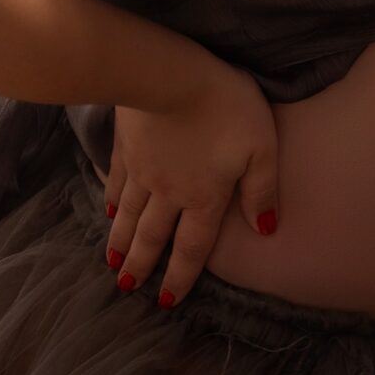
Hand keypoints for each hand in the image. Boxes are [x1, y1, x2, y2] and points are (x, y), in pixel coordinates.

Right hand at [102, 61, 280, 308]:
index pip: (192, 247)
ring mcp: (142, 170)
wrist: (168, 73)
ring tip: (113, 264)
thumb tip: (265, 229)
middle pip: (154, 236)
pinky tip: (109, 212)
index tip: (166, 301)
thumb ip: (262, 190)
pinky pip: (117, 181)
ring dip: (122, 242)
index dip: (181, 276)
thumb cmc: (224, 105)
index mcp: (204, 196)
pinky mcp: (126, 146)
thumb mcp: (260, 146)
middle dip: (143, 265)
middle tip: (128, 288)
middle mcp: (169, 192)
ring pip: (131, 215)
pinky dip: (113, 201)